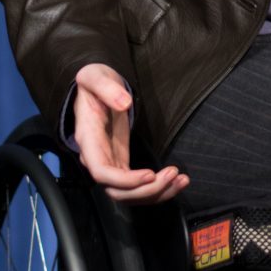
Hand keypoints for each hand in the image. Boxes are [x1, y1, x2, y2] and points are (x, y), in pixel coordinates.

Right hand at [72, 63, 189, 203]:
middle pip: (117, 191)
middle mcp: (97, 158)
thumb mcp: (94, 76)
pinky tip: (178, 180)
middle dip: (146, 190)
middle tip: (173, 175)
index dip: (125, 180)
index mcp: (89, 140)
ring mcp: (110, 163)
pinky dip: (157, 188)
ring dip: (156, 193)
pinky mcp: (122, 163)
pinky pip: (137, 186)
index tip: (151, 174)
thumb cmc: (94, 83)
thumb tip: (124, 102)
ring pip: (129, 194)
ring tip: (181, 180)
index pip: (101, 172)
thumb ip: (106, 87)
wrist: (95, 88)